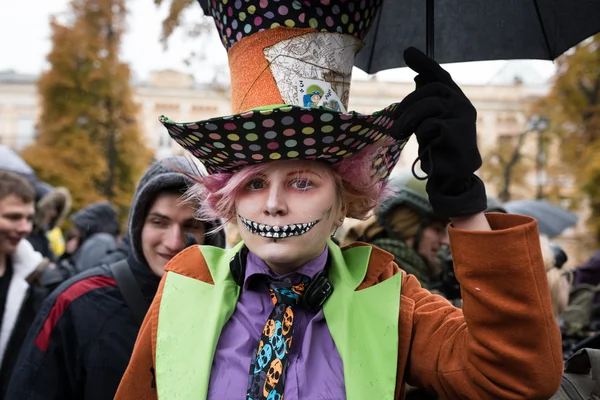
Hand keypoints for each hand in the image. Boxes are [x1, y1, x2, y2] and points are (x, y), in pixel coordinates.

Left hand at [395, 47, 486, 217]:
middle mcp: (463, 105)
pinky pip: (429, 124)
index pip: (440, 76)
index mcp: (456, 100)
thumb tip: (418, 77)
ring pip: (428, 104)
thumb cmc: (439, 149)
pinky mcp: (457, 132)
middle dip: (408, 102)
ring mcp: (462, 117)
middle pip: (431, 89)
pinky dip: (420, 134)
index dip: (425, 63)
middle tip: (394, 120)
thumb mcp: (430, 122)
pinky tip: (422, 146)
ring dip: (408, 118)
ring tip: (397, 133)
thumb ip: (426, 102)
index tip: (408, 52)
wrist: (452, 177)